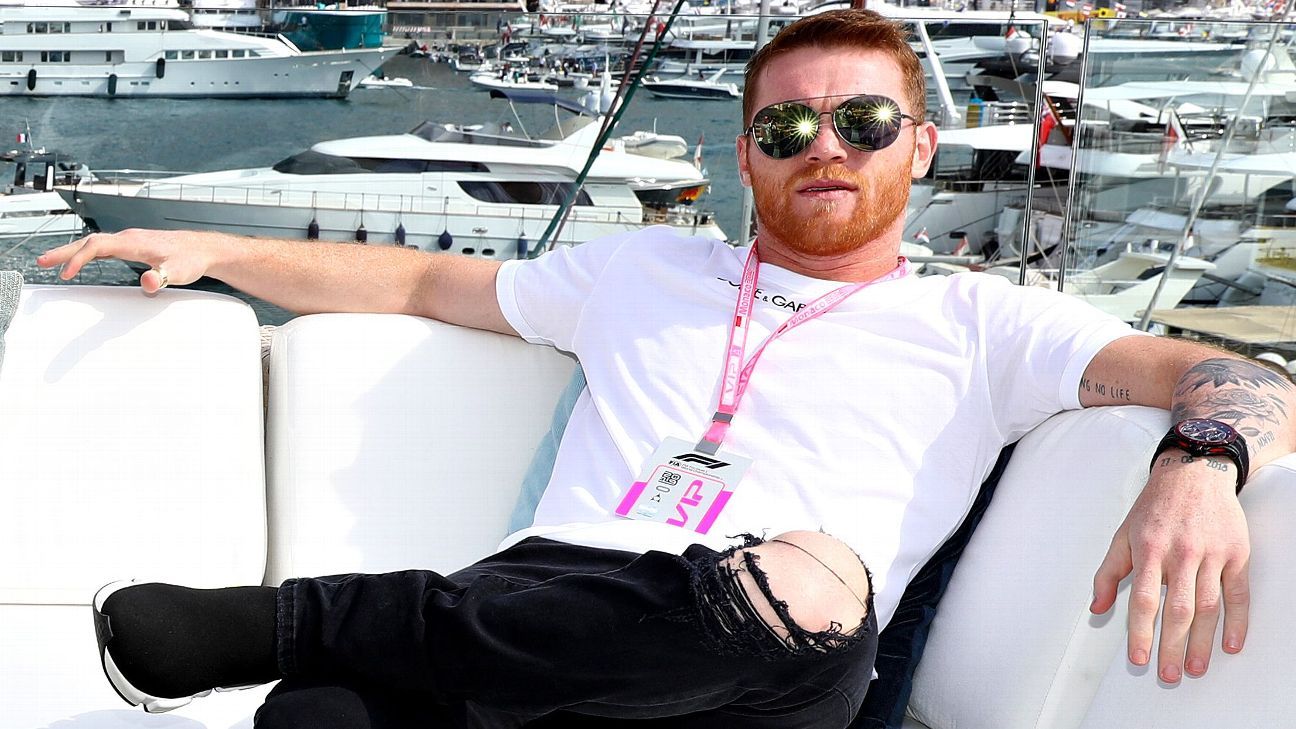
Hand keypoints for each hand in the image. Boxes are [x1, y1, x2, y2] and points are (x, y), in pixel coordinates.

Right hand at [37, 229, 217, 292]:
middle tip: (42, 262)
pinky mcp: (134, 246)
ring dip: (72, 252)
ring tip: (52, 262)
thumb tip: (147, 283)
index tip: (66, 274)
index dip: (79, 259)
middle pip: (89, 242)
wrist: (205, 250)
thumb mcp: (178, 272)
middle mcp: (129, 237)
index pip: (97, 246)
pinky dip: (87, 253)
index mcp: (134, 242)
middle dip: (64, 252)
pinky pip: (103, 247)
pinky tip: (80, 261)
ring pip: (94, 243)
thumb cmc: (192, 260)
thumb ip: (162, 277)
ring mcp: (131, 240)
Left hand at [1091, 456, 1249, 681]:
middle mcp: (1181, 553)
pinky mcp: (1237, 553)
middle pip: (1178, 609)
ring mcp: (1212, 554)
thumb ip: (1108, 573)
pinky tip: (1230, 644)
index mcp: (1149, 550)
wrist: (1193, 472)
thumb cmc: (1154, 507)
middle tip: (1170, 675)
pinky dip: (1237, 621)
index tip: (1139, 658)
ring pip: (1208, 606)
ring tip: (1195, 668)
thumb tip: (1095, 608)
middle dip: (1172, 646)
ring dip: (1202, 642)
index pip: (1143, 600)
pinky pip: (1238, 594)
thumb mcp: (1123, 535)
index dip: (1140, 632)